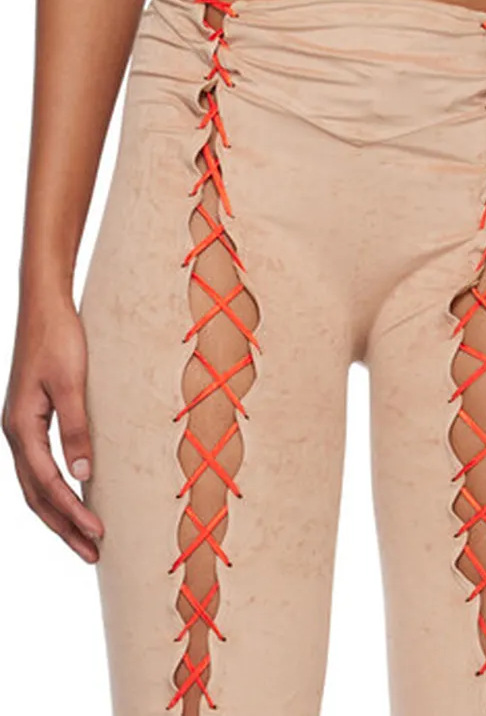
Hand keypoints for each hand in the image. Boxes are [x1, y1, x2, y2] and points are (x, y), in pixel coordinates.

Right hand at [2, 289, 104, 562]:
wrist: (43, 303)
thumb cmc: (58, 337)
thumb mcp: (71, 382)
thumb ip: (76, 429)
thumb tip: (83, 475)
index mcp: (21, 427)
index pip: (48, 485)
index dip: (73, 512)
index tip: (99, 533)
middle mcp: (15, 432)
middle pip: (36, 495)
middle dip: (63, 526)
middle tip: (93, 553)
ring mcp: (19, 426)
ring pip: (34, 485)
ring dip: (58, 513)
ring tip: (85, 537)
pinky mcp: (28, 418)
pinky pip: (37, 466)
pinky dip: (53, 490)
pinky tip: (72, 496)